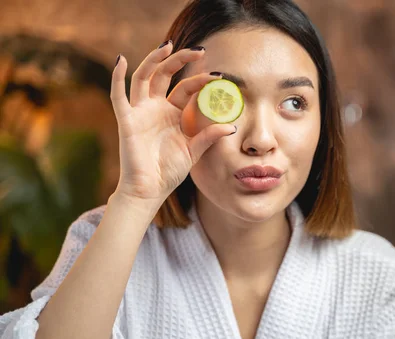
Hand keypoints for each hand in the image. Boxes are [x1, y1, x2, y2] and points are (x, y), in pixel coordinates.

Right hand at [110, 42, 234, 202]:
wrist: (150, 190)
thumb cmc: (169, 172)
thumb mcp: (194, 151)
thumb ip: (209, 137)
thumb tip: (232, 126)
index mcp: (173, 114)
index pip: (186, 89)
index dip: (201, 81)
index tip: (219, 76)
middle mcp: (156, 108)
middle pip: (165, 75)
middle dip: (181, 60)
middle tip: (199, 50)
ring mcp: (140, 112)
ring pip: (144, 77)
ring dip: (154, 60)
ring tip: (168, 45)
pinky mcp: (126, 120)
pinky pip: (118, 95)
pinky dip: (117, 76)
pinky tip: (121, 60)